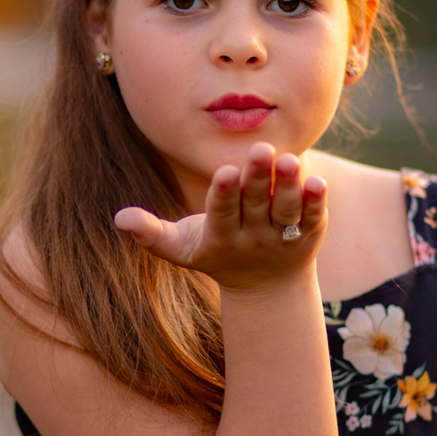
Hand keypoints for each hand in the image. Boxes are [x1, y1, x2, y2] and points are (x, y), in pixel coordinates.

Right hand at [114, 143, 326, 291]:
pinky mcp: (308, 232)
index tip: (225, 171)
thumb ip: (152, 234)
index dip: (224, 194)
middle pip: (255, 205)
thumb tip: (118, 219)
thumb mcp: (182, 249)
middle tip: (261, 149)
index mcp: (221, 237)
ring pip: (286, 210)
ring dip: (288, 186)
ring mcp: (282, 236)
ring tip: (291, 159)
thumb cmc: (216, 255)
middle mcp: (253, 237)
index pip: (222, 213)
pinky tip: (319, 180)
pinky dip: (316, 201)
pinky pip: (313, 216)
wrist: (266, 286)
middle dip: (257, 178)